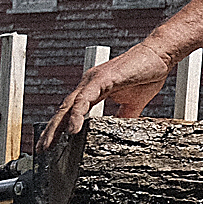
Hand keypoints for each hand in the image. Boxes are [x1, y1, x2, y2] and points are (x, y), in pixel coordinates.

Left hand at [39, 44, 175, 147]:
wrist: (161, 54)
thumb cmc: (148, 74)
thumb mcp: (133, 103)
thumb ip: (122, 116)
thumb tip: (117, 132)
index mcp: (94, 89)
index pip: (70, 111)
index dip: (60, 127)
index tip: (53, 144)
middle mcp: (88, 84)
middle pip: (63, 110)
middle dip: (51, 131)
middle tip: (41, 149)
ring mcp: (93, 80)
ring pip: (69, 106)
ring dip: (57, 126)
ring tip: (49, 144)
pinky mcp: (102, 79)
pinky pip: (84, 99)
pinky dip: (76, 115)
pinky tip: (72, 129)